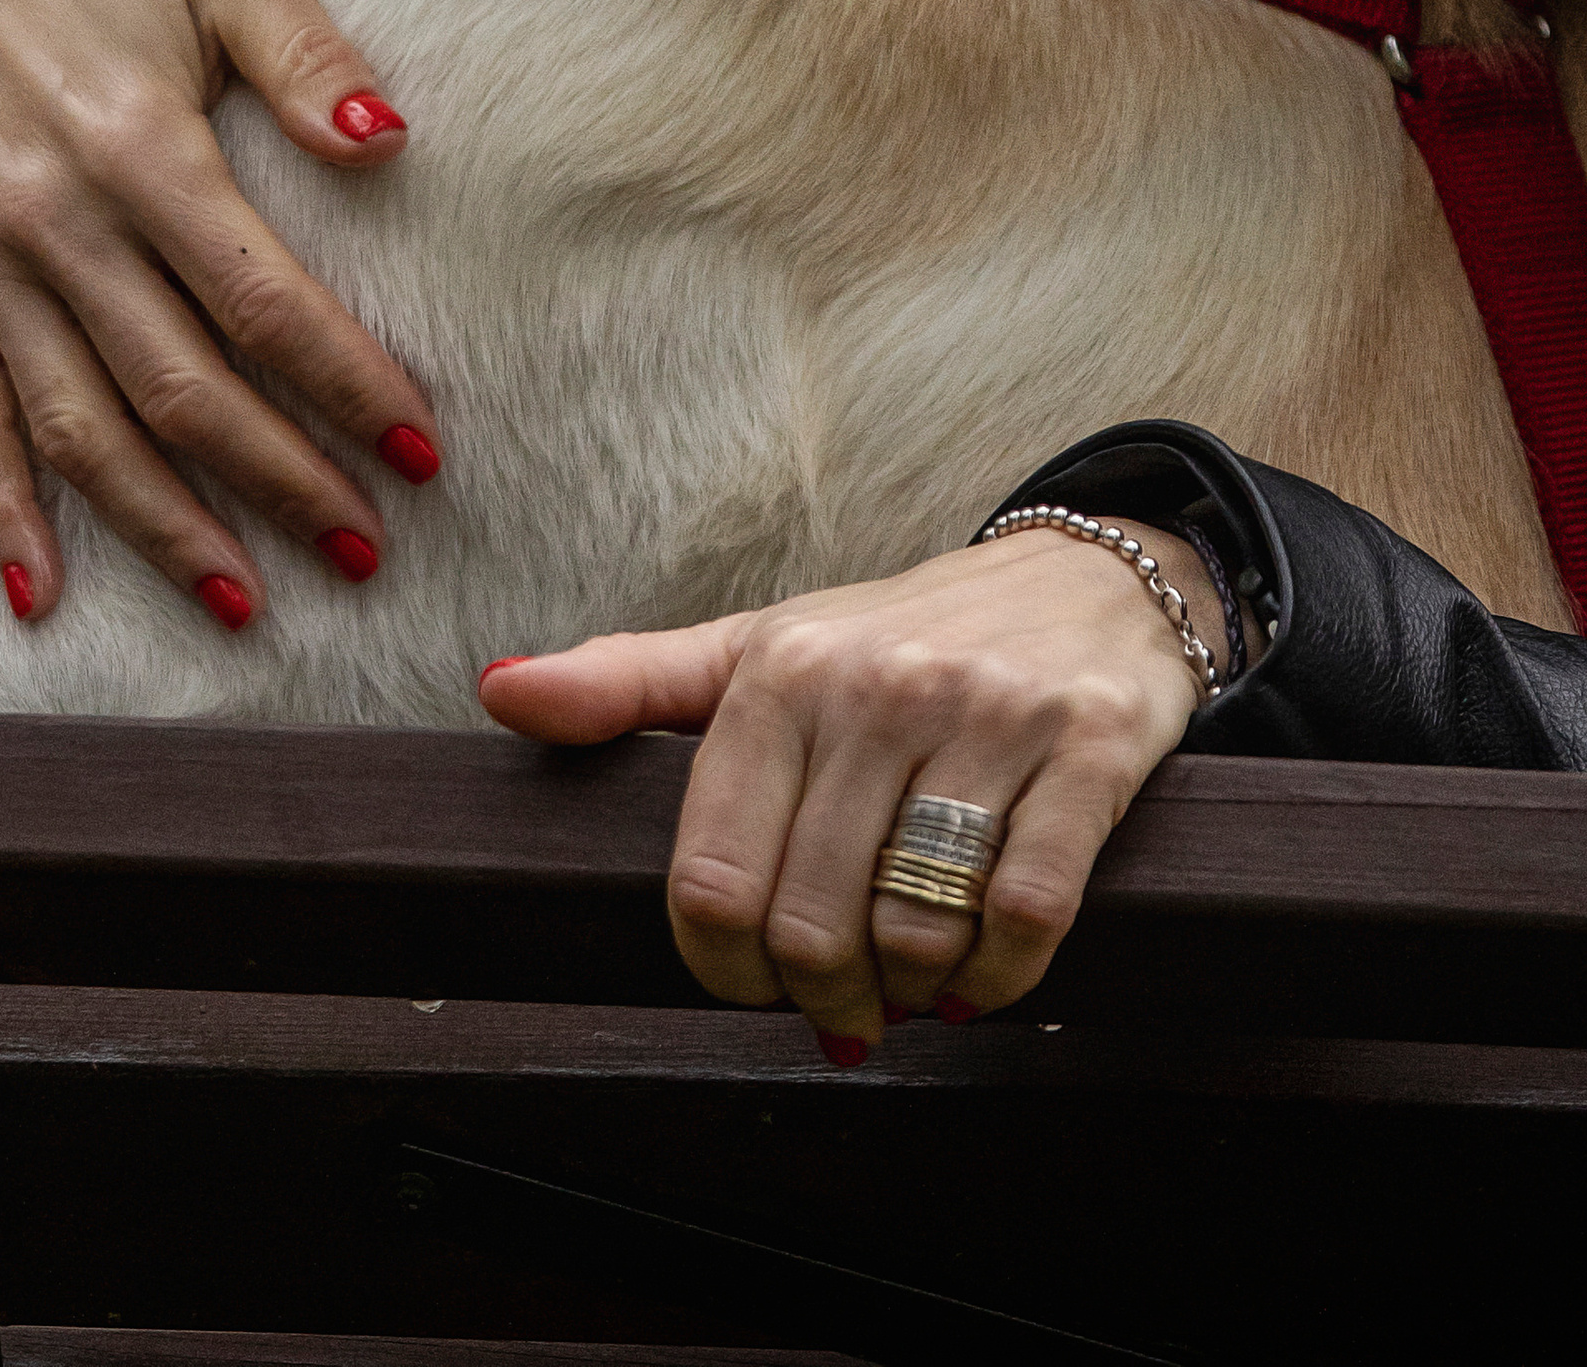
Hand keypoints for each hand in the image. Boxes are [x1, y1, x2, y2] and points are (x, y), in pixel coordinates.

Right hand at [0, 0, 441, 630]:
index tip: (419, 449)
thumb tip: (387, 140)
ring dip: (159, 527)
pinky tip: (41, 593)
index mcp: (135, 144)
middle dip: (277, 480)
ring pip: (76, 428)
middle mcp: (52, 221)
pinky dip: (0, 510)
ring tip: (243, 602)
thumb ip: (308, 53)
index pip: (259, 299)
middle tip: (364, 549)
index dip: (342, 383)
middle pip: (177, 388)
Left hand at [479, 526, 1223, 1055]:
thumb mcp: (763, 645)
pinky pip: (1026, 914)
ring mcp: (988, 716)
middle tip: (840, 1006)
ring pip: (915, 929)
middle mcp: (878, 687)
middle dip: (820, 1000)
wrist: (1087, 579)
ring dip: (911, 993)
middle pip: (811, 927)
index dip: (723, 970)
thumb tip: (499, 691)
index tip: (751, 980)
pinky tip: (984, 971)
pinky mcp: (1087, 748)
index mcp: (782, 671)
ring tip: (913, 982)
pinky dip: (998, 977)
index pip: (712, 880)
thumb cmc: (901, 635)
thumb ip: (629, 681)